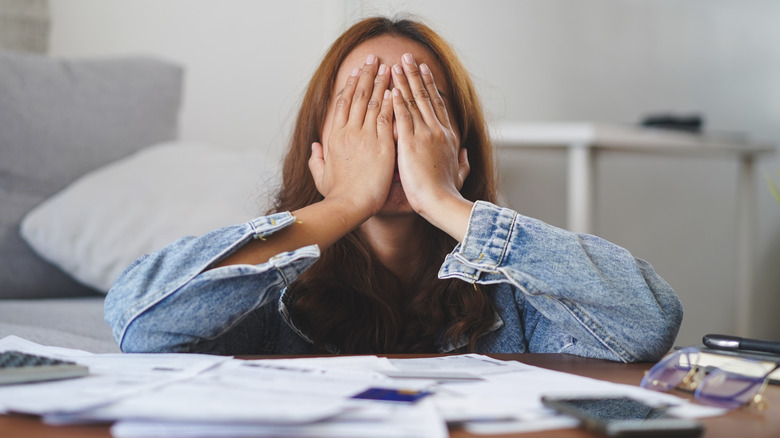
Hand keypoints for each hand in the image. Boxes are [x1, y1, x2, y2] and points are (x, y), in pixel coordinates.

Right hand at [309, 55, 394, 216]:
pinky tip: (395, 88)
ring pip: (373, 102)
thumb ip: (317, 159)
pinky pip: (386, 117)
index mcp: (334, 137)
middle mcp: (348, 132)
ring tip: (387, 66)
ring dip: (380, 82)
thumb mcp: (321, 176)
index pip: (342, 104)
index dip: (349, 86)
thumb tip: (315, 147)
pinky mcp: (381, 144)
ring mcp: (365, 136)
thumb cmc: (337, 195)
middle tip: (373, 58)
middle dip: (366, 74)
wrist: (349, 205)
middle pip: (357, 96)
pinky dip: (390, 101)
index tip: (355, 72)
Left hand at [391, 53, 472, 237]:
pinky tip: (391, 87)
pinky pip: (402, 116)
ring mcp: (424, 134)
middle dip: (416, 75)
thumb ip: (462, 162)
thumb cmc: (448, 194)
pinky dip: (396, 100)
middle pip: (425, 97)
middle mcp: (437, 131)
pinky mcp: (410, 142)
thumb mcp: (460, 174)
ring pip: (413, 101)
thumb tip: (465, 153)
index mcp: (447, 137)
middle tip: (409, 57)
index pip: (437, 105)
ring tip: (397, 64)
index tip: (424, 72)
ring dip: (404, 81)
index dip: (430, 86)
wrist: (442, 203)